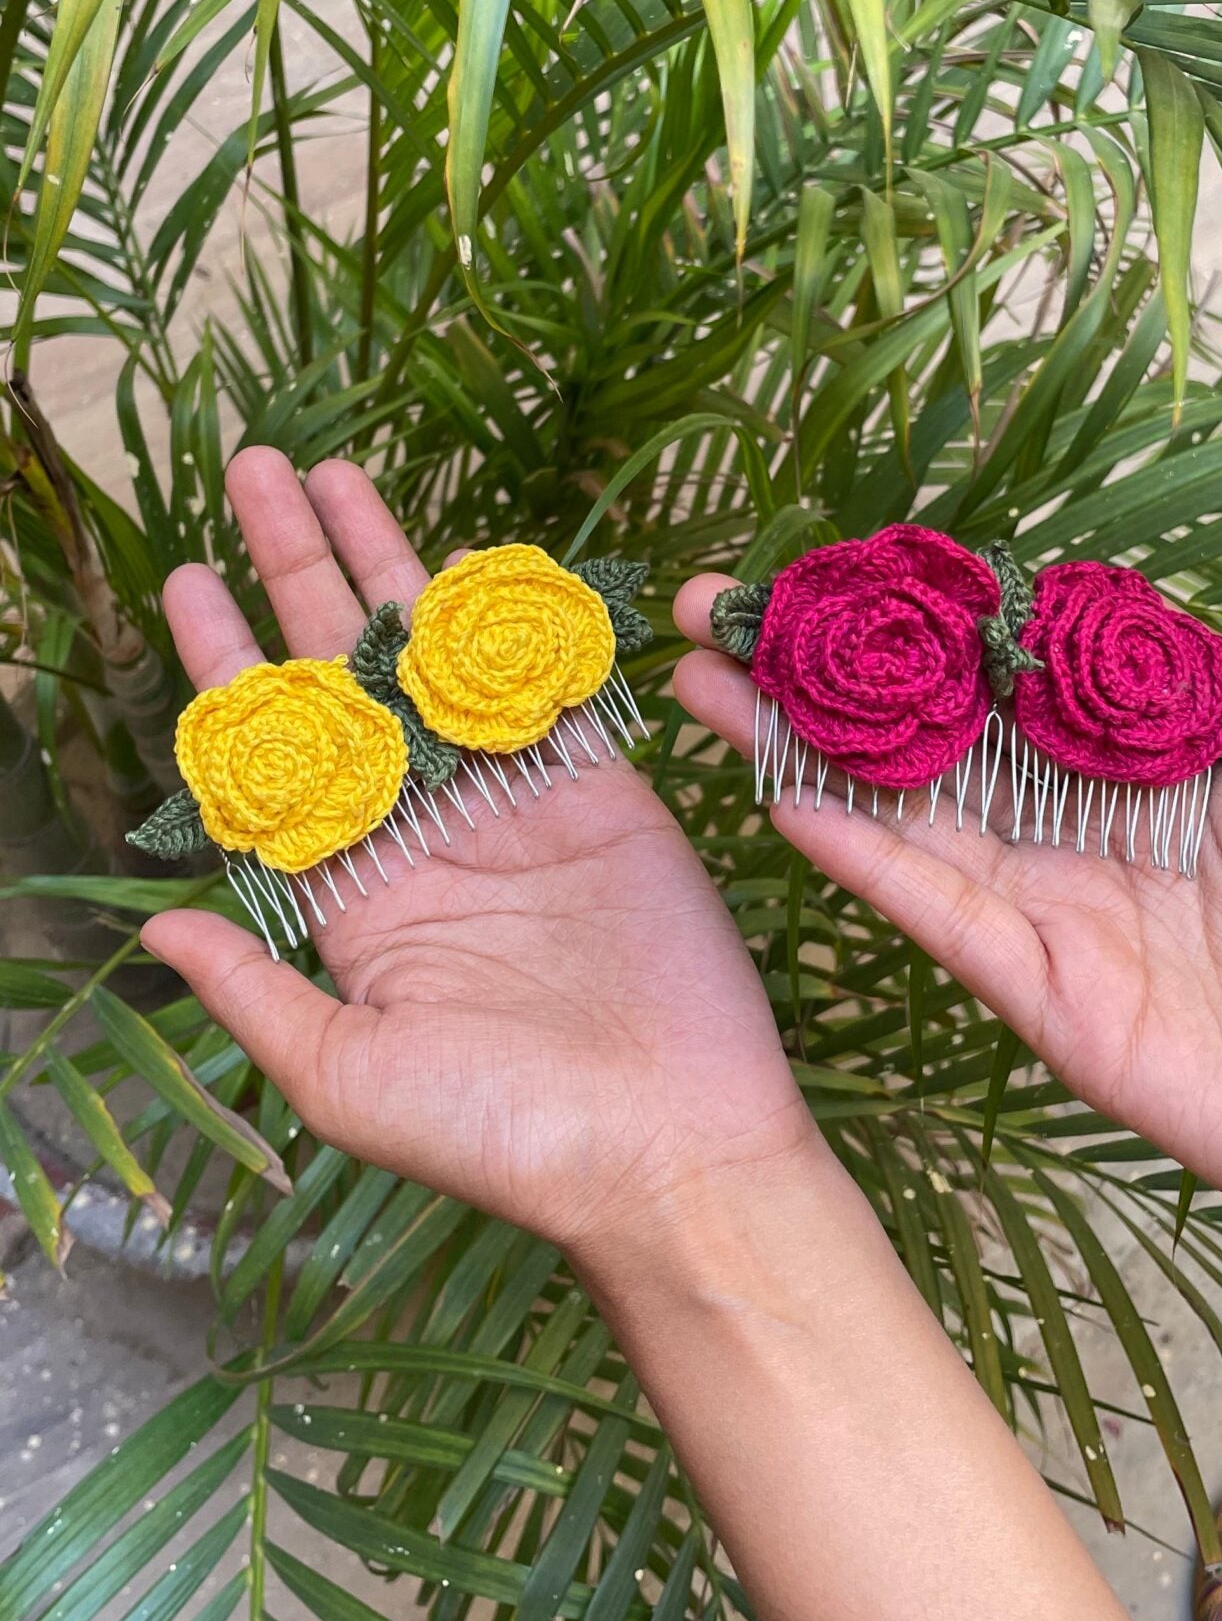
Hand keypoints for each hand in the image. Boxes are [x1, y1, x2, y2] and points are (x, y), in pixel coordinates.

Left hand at [140, 453, 809, 1255]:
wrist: (669, 1148)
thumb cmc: (502, 1134)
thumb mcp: (346, 1076)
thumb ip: (251, 991)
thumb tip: (153, 925)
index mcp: (350, 901)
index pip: (272, 756)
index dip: (229, 666)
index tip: (189, 580)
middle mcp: (422, 837)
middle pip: (343, 678)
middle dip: (294, 571)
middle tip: (252, 473)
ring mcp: (511, 807)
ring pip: (431, 660)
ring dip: (385, 564)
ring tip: (335, 474)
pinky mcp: (600, 793)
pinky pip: (543, 687)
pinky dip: (508, 621)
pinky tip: (464, 551)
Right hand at [673, 576, 1221, 1289]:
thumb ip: (1211, 692)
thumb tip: (1101, 621)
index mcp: (1154, 771)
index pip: (1005, 682)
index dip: (915, 627)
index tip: (824, 574)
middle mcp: (1087, 838)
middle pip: (927, 742)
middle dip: (816, 677)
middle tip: (710, 613)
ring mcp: (1060, 919)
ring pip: (905, 817)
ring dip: (802, 750)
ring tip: (703, 681)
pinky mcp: (1051, 1001)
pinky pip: (939, 913)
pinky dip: (862, 858)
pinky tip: (787, 797)